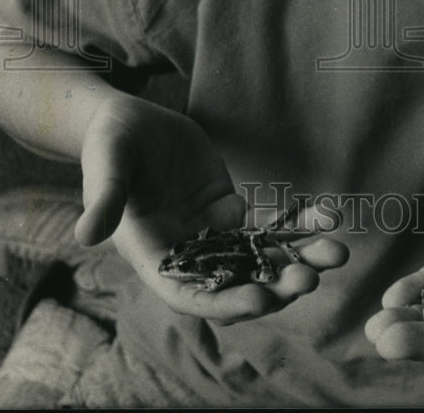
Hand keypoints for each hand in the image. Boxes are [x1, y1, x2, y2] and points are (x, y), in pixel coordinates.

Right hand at [74, 92, 347, 321]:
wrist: (128, 122)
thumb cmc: (110, 145)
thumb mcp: (106, 167)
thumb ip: (104, 200)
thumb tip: (86, 235)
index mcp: (154, 257)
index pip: (190, 294)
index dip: (225, 301)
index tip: (261, 300)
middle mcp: (187, 255)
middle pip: (235, 283)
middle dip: (275, 286)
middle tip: (311, 279)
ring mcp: (211, 234)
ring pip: (260, 258)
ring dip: (300, 259)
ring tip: (337, 252)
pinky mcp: (227, 209)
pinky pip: (268, 224)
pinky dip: (300, 223)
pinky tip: (331, 214)